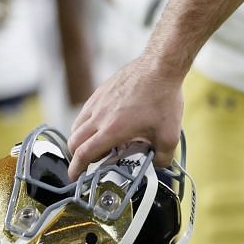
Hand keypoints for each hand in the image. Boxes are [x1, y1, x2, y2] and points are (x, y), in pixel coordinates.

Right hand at [66, 56, 184, 178]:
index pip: (84, 155)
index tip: (75, 176)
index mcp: (112, 131)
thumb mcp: (170, 135)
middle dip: (77, 156)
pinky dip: (86, 123)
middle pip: (74, 141)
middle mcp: (99, 117)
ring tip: (98, 143)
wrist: (160, 67)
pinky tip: (103, 123)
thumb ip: (162, 157)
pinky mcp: (100, 92)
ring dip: (80, 139)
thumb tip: (158, 164)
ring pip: (76, 126)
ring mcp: (97, 102)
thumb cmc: (163, 99)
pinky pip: (85, 112)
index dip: (76, 169)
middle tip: (89, 162)